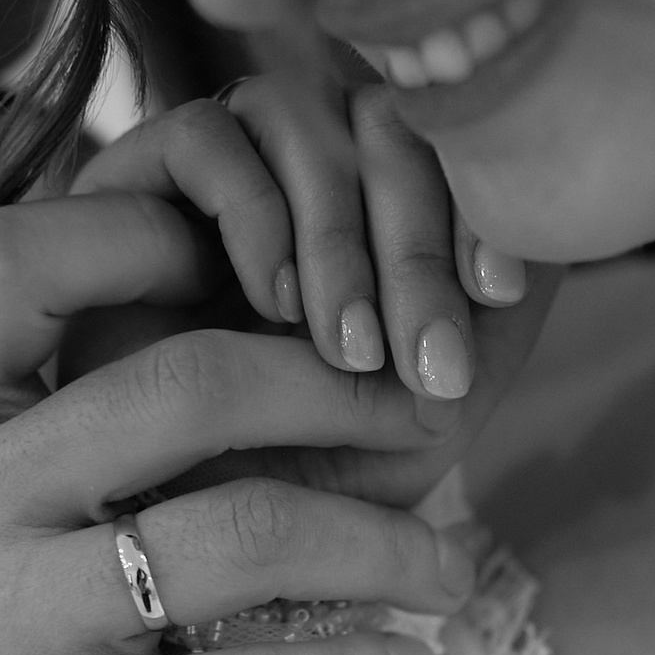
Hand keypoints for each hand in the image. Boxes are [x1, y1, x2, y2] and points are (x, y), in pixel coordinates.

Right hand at [0, 193, 478, 654]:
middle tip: (424, 412)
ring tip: (444, 565)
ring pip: (236, 536)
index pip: (13, 263)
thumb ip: (46, 407)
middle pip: (181, 387)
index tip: (272, 265)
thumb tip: (231, 293)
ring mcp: (2, 628)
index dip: (147, 232)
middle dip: (337, 390)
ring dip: (378, 546)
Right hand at [61, 73, 559, 504]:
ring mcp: (219, 163)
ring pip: (303, 116)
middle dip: (418, 243)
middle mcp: (304, 163)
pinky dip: (256, 211)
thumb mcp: (421, 414)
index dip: (482, 203)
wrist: (182, 538)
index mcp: (384, 200)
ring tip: (347, 349)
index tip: (500, 291)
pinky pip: (207, 134)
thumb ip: (480, 327)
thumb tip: (522, 251)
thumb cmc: (309, 476)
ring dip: (340, 237)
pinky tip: (274, 303)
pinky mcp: (132, 173)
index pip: (447, 141)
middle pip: (383, 122)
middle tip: (427, 356)